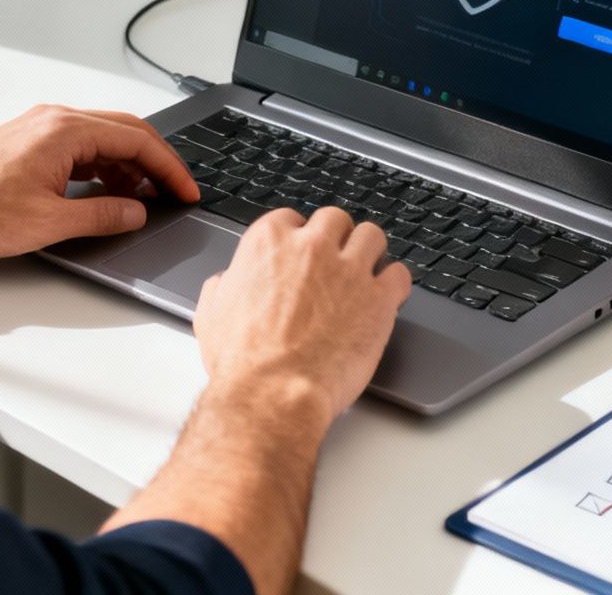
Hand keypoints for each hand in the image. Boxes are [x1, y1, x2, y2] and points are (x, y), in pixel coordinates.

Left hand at [0, 105, 198, 257]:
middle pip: (126, 131)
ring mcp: (41, 127)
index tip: (186, 191)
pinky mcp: (30, 140)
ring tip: (142, 200)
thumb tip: (136, 212)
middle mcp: (56, 120)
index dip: (169, 168)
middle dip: (156, 163)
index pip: (137, 139)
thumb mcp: (48, 222)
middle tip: (175, 192)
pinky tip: (106, 192)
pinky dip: (103, 166)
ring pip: (104, 137)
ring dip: (129, 166)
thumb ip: (101, 215)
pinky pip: (81, 145)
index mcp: (65, 131)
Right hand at [193, 206, 411, 433]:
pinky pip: (399, 274)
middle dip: (336, 239)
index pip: (291, 218)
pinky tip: (387, 296)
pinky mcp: (379, 298)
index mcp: (268, 242)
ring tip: (366, 271)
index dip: (298, 237)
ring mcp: (349, 269)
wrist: (273, 394)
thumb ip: (224, 285)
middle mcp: (311, 246)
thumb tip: (229, 281)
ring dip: (369, 251)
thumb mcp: (212, 314)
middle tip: (335, 261)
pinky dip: (395, 283)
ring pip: (372, 236)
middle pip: (335, 220)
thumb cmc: (243, 362)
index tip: (302, 252)